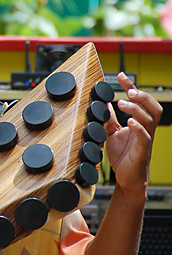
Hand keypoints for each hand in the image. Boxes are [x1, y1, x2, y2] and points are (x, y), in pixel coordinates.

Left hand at [105, 73, 162, 196]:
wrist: (126, 179)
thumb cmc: (122, 157)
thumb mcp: (111, 133)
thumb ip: (109, 118)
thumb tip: (102, 103)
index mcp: (138, 122)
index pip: (139, 101)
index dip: (132, 86)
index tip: (121, 75)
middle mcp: (145, 129)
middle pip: (153, 107)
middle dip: (142, 96)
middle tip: (128, 90)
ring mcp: (145, 139)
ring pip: (150, 119)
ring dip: (137, 108)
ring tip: (123, 103)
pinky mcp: (142, 151)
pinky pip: (145, 137)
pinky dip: (138, 128)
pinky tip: (130, 122)